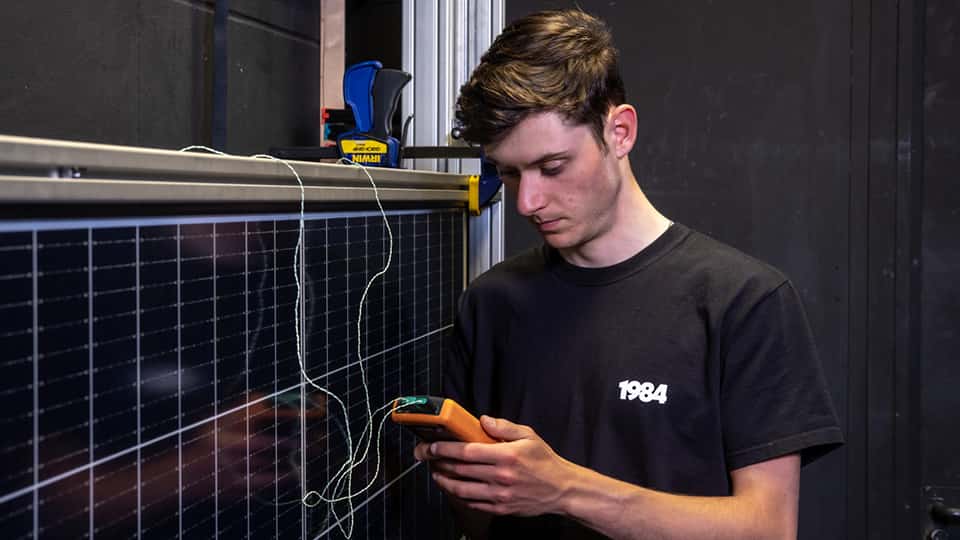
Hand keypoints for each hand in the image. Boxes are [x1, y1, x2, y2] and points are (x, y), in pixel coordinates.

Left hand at [414, 416, 577, 515]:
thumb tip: (482, 420)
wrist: (562, 490)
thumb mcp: (529, 436)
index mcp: (506, 455)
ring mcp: (499, 495)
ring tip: (435, 472)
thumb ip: (503, 427)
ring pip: (461, 489)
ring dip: (443, 480)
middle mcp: (501, 476)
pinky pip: (472, 503)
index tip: (431, 445)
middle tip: (426, 456)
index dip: (444, 448)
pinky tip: (452, 486)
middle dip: (437, 462)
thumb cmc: (544, 461)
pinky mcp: (500, 509)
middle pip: (459, 470)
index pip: (466, 451)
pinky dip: (457, 495)